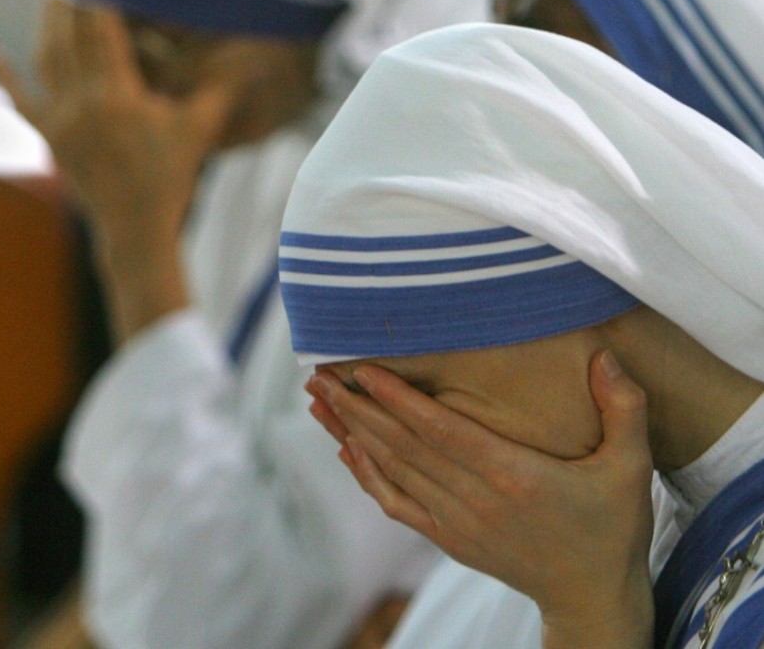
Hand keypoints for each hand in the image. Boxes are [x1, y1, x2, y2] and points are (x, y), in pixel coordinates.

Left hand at [0, 0, 234, 341]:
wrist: (134, 227)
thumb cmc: (170, 177)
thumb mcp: (198, 130)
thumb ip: (220, 91)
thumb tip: (252, 62)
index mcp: (119, 97)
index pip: (101, 32)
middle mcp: (83, 105)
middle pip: (67, 38)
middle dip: (68, 2)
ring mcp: (62, 123)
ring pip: (44, 61)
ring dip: (45, 26)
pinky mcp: (50, 140)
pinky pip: (21, 102)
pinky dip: (7, 77)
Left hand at [306, 351, 654, 648]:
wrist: (590, 594)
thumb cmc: (612, 526)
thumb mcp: (631, 468)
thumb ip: (623, 408)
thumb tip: (604, 356)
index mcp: (514, 476)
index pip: (440, 430)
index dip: (398, 399)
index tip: (362, 369)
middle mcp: (476, 499)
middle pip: (402, 446)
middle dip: (357, 406)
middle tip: (320, 373)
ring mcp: (456, 522)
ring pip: (391, 470)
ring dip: (352, 432)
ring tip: (319, 401)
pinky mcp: (448, 538)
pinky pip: (396, 502)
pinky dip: (366, 475)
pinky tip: (346, 448)